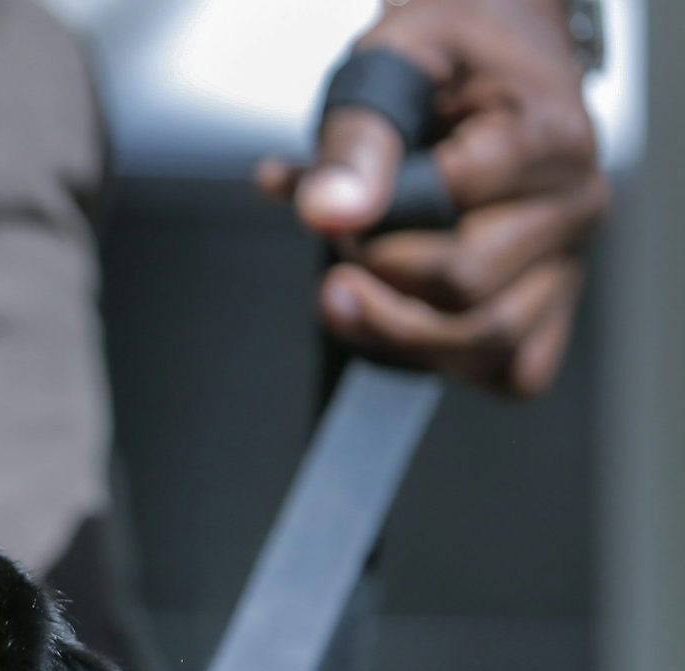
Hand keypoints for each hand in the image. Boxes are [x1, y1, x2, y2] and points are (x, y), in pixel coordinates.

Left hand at [256, 0, 608, 394]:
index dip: (375, 219)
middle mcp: (573, 208)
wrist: (491, 65)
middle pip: (465, 287)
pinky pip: (510, 372)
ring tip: (348, 290)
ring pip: (485, 342)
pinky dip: (442, 362)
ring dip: (394, 330)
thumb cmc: (447, 66)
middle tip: (343, 244)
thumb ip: (355, 138)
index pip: (452, 208)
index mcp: (549, 140)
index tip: (337, 204)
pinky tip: (399, 320)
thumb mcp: (391, 64)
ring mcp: (564, 265)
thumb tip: (329, 211)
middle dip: (377, 275)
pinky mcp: (548, 309)